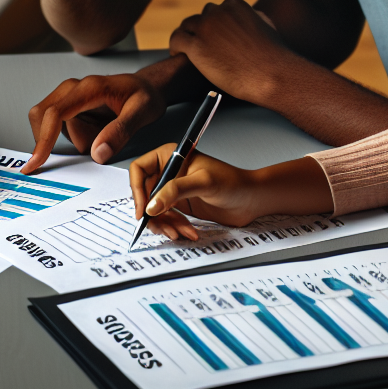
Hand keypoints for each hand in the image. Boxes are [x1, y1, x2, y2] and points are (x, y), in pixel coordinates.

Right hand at [24, 68, 168, 172]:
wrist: (147, 86)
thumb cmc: (145, 96)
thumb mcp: (143, 112)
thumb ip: (121, 132)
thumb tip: (97, 153)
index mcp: (89, 89)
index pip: (55, 113)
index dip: (43, 139)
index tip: (36, 162)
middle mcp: (74, 88)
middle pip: (44, 117)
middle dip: (60, 138)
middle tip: (94, 140)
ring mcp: (69, 95)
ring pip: (54, 126)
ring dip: (75, 138)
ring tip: (104, 131)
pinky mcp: (69, 105)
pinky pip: (61, 127)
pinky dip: (75, 136)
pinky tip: (98, 130)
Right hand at [129, 145, 266, 238]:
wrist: (250, 199)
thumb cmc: (232, 181)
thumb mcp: (203, 183)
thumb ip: (175, 192)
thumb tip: (152, 205)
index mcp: (170, 156)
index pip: (139, 169)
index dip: (137, 190)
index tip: (143, 210)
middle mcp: (169, 172)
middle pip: (144, 195)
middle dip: (154, 214)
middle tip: (165, 227)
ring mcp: (174, 190)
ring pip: (154, 211)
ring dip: (165, 225)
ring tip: (181, 232)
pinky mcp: (180, 206)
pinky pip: (166, 220)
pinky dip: (174, 228)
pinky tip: (188, 231)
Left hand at [168, 0, 288, 100]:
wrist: (273, 75)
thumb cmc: (274, 57)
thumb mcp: (266, 26)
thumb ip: (253, 18)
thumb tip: (250, 17)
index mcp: (235, 5)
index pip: (217, 10)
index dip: (214, 25)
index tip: (214, 36)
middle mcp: (218, 12)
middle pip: (202, 17)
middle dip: (202, 31)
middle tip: (201, 45)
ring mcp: (206, 28)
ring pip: (186, 27)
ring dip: (186, 37)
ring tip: (184, 50)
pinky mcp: (196, 47)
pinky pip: (177, 40)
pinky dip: (175, 47)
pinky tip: (177, 55)